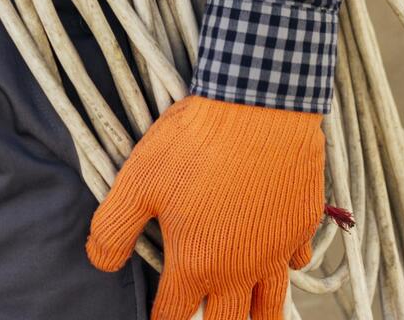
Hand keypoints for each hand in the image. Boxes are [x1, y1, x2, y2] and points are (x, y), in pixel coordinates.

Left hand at [86, 95, 327, 319]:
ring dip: (252, 314)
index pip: (173, 315)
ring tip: (241, 312)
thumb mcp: (137, 181)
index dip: (161, 319)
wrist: (259, 106)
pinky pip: (296, 263)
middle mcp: (239, 269)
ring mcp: (276, 251)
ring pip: (270, 308)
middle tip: (199, 310)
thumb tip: (101, 262)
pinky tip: (275, 256)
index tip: (158, 318)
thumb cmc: (197, 141)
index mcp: (196, 264)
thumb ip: (113, 229)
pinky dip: (284, 267)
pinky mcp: (302, 226)